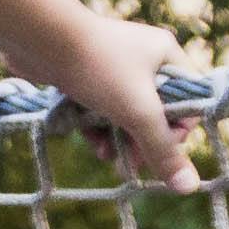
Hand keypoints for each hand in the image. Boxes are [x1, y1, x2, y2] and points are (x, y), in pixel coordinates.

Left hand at [37, 6, 197, 190]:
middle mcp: (142, 57)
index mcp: (166, 55)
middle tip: (130, 163)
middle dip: (141, 140)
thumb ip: (162, 149)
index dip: (177, 130)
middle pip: (154, 111)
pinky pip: (98, 108)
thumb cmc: (97, 68)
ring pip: (123, 112)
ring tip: (107, 157)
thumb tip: (189, 187)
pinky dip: (96, 126)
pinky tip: (91, 144)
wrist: (39, 41)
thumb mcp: (137, 112)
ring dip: (117, 138)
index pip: (188, 100)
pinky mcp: (84, 75)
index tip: (159, 150)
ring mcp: (111, 65)